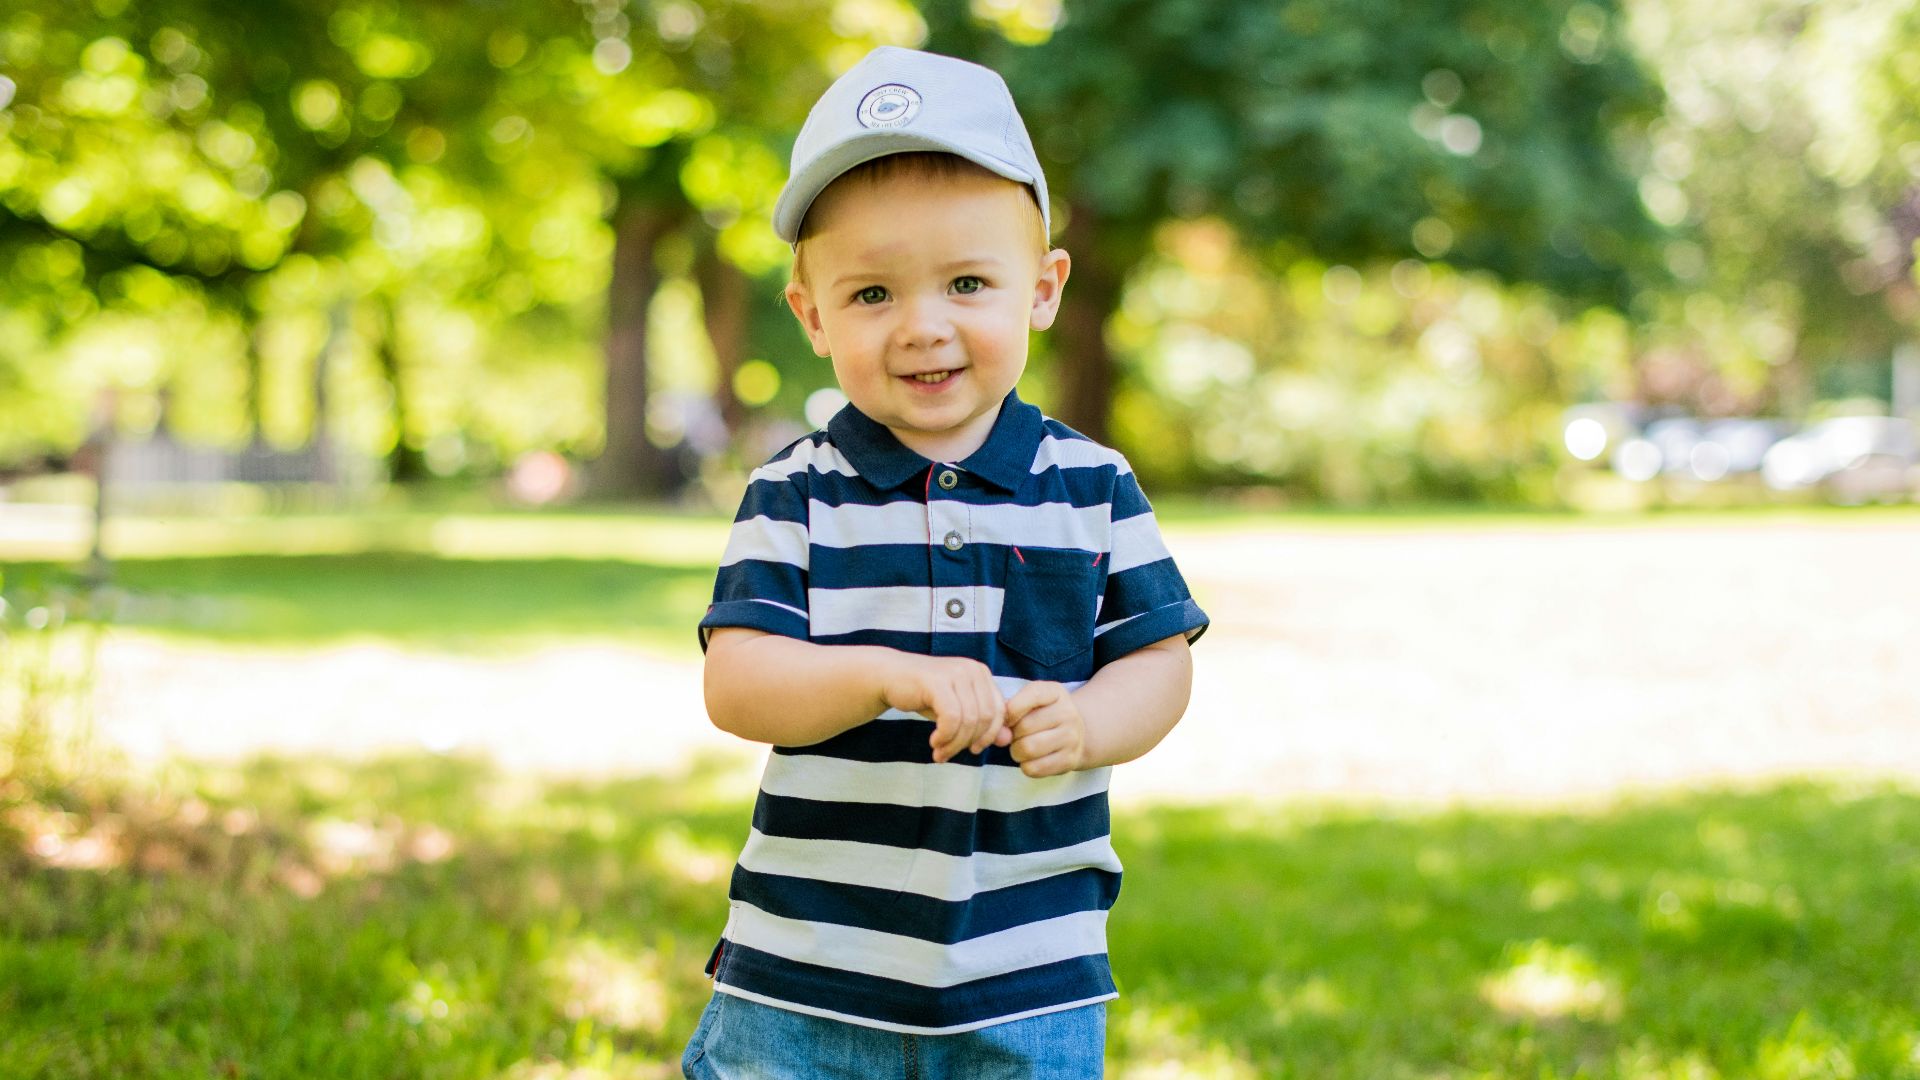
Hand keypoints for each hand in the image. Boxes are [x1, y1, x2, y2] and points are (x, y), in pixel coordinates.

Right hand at [879, 653, 1012, 762]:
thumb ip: (982, 723)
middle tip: (949, 754)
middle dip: (968, 742)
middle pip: (985, 718)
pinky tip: (934, 742)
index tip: (973, 750)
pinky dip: (945, 736)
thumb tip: (1007, 741)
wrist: (889, 676)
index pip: (999, 711)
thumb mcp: (957, 710)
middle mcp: (973, 670)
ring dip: (954, 743)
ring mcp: (956, 673)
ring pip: (969, 720)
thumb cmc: (925, 695)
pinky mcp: (938, 681)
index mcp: (981, 674)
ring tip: (939, 752)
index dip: (989, 736)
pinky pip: (951, 717)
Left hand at [1004, 681, 1089, 776]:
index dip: (1011, 711)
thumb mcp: (1032, 700)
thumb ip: (1012, 707)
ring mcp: (1071, 738)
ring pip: (1028, 749)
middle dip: (1011, 735)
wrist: (1078, 734)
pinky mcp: (1069, 760)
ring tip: (1021, 748)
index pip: (1031, 695)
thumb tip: (997, 730)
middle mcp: (1068, 713)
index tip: (1008, 719)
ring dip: (1016, 752)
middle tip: (1015, 736)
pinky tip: (1031, 760)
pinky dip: (1025, 766)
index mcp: (1056, 692)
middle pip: (1024, 727)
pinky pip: (1034, 768)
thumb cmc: (1044, 715)